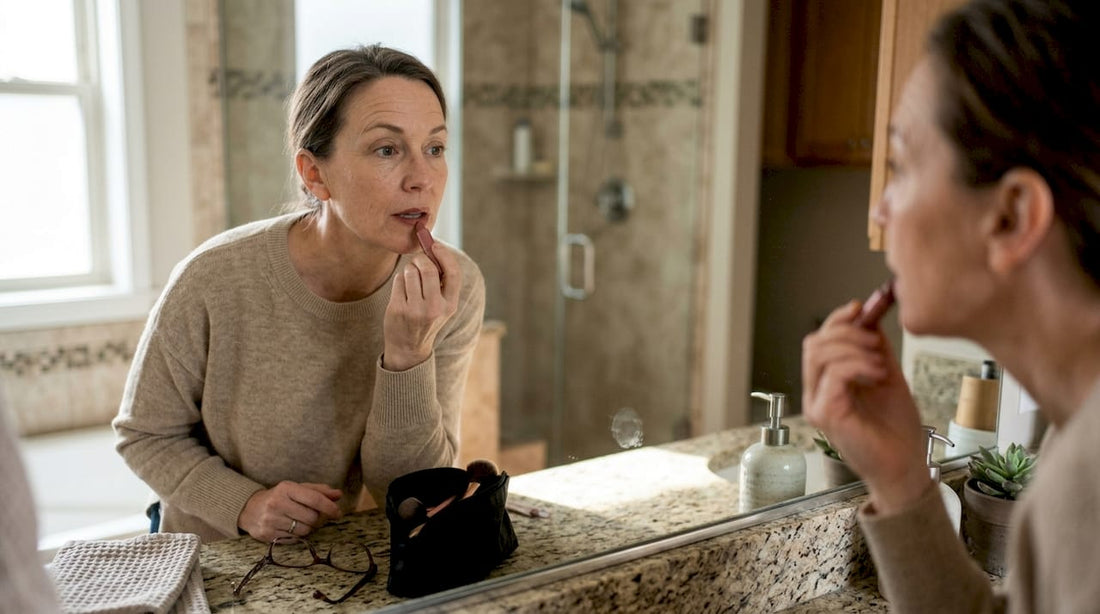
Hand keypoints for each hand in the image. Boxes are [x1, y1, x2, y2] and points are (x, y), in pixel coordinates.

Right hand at [238, 481, 342, 542]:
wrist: (249, 509)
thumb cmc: (280, 497)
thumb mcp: (297, 489)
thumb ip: (318, 491)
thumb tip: (338, 495)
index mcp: (286, 488)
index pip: (314, 499)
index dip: (330, 507)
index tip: (338, 513)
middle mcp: (277, 503)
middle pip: (312, 517)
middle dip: (318, 519)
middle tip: (314, 517)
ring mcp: (271, 520)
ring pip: (304, 531)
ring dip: (308, 528)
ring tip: (300, 521)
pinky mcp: (267, 535)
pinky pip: (294, 540)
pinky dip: (297, 535)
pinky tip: (290, 528)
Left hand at [382, 242, 461, 370]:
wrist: (408, 348)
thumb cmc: (426, 319)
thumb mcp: (442, 306)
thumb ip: (442, 282)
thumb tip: (433, 248)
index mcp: (450, 305)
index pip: (453, 272)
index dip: (444, 255)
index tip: (435, 245)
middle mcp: (435, 308)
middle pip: (428, 268)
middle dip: (420, 260)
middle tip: (417, 262)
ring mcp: (415, 309)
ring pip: (410, 272)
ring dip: (408, 270)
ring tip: (410, 281)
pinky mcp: (398, 309)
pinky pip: (398, 280)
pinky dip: (400, 281)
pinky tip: (402, 292)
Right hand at [802, 301, 930, 513]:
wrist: (906, 466)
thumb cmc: (897, 431)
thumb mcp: (888, 377)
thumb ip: (876, 350)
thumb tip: (870, 317)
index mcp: (827, 384)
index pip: (819, 340)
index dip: (838, 320)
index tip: (862, 308)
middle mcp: (816, 393)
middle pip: (814, 343)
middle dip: (846, 332)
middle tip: (875, 341)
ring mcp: (817, 404)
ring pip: (819, 354)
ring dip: (854, 348)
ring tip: (880, 361)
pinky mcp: (826, 415)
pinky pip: (833, 374)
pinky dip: (858, 365)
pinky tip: (878, 374)